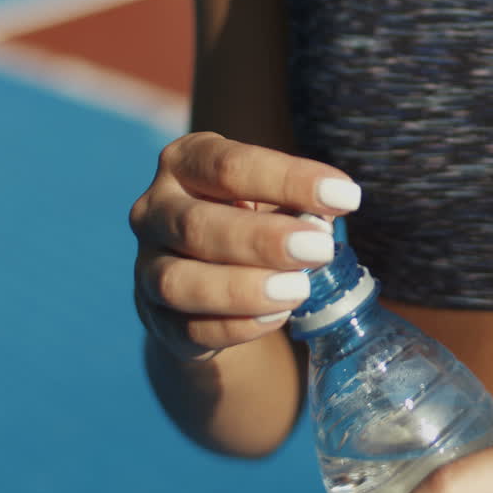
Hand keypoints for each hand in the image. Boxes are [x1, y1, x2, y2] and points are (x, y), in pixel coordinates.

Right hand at [128, 132, 361, 360]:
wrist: (213, 282)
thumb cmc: (253, 221)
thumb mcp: (273, 200)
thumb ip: (296, 206)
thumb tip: (321, 223)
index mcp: (185, 163)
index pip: (230, 166)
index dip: (290, 180)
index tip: (346, 196)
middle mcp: (154, 210)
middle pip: (197, 225)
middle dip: (264, 239)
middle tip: (321, 249)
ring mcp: (146, 267)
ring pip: (179, 282)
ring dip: (243, 289)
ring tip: (298, 290)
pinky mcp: (156, 319)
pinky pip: (187, 329)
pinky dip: (234, 327)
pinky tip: (276, 318)